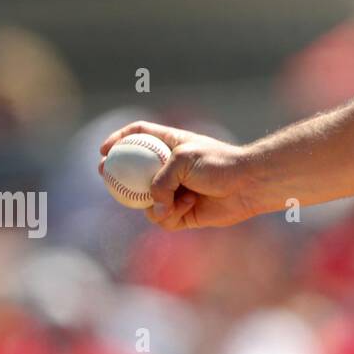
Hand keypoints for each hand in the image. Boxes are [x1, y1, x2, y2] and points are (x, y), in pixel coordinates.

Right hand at [99, 122, 264, 230]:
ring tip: (179, 198)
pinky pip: (162, 219)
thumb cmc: (220, 165)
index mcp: (172, 144)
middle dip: (117, 176)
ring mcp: (175, 191)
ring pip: (146, 201)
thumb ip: (160, 181)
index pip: (140, 135)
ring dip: (157, 203)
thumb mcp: (183, 161)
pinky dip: (172, 215)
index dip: (119, 139)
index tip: (104, 150)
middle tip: (106, 176)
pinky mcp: (182, 212)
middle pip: (134, 170)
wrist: (249, 185)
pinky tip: (191, 205)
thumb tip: (152, 208)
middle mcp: (170, 167)